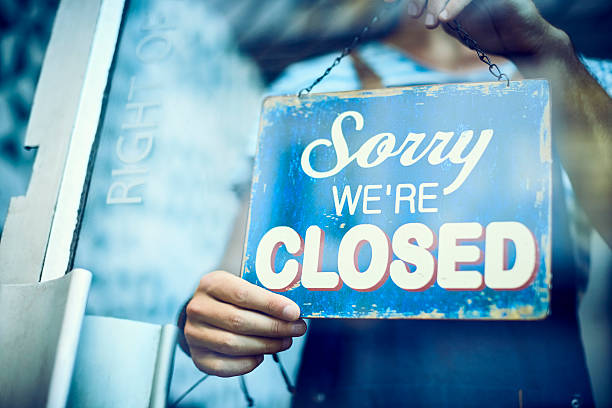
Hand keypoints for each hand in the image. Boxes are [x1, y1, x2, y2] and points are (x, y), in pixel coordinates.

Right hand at [184, 270, 306, 376]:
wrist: (206, 313)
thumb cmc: (232, 299)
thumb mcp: (243, 286)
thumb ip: (264, 296)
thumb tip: (294, 311)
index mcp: (211, 284)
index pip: (243, 294)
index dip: (271, 304)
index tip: (294, 312)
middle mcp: (198, 308)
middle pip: (239, 321)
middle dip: (274, 327)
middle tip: (297, 329)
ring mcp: (194, 333)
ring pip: (233, 345)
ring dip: (266, 345)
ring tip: (285, 341)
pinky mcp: (198, 356)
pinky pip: (224, 366)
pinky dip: (247, 363)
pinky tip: (262, 355)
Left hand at [392, 0, 568, 59]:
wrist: (522, 44)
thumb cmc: (489, 34)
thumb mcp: (457, 27)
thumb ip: (438, 15)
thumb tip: (418, 11)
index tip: (389, 3)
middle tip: (412, 15)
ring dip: (437, 3)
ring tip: (430, 23)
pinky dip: (456, 5)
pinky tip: (444, 19)